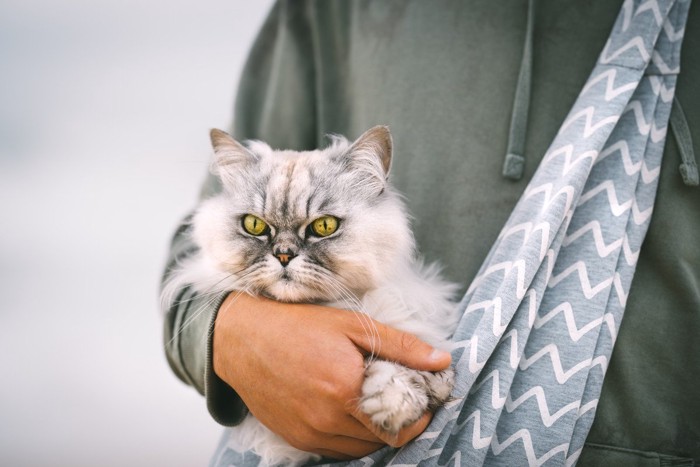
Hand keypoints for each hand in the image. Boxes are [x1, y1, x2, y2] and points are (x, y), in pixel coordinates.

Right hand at [213, 292, 451, 458]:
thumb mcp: (352, 326)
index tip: (423, 401)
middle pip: (383, 439)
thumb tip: (442, 360)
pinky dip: (351, 438)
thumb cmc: (298, 326)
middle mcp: (328, 419)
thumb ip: (400, 346)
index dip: (419, 417)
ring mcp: (310, 433)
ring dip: (375, 432)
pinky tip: (350, 413)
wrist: (242, 340)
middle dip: (399, 423)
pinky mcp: (297, 439)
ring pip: (361, 448)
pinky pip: (336, 451)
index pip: (401, 424)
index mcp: (346, 389)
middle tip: (401, 400)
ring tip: (374, 404)